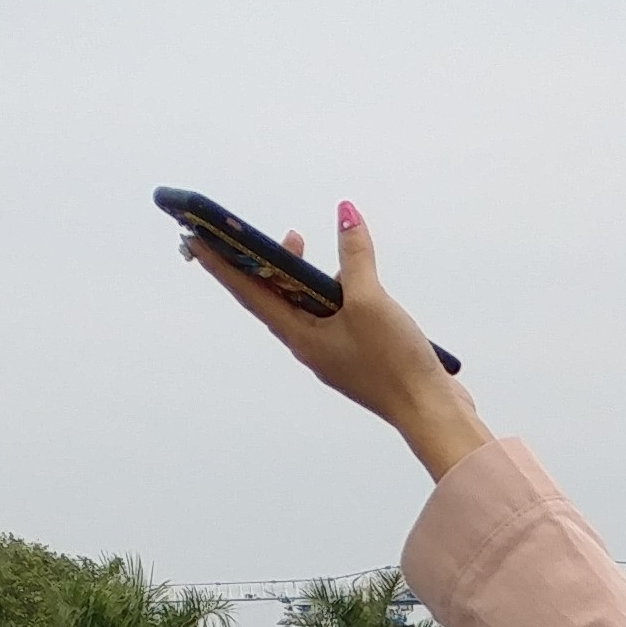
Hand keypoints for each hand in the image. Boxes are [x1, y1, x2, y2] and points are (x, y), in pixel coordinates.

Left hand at [178, 201, 492, 482]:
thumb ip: (355, 256)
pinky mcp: (357, 355)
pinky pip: (331, 315)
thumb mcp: (371, 301)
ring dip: (296, 275)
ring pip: (303, 306)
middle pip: (273, 298)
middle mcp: (310, 346)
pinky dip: (328, 291)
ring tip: (300, 243)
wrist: (430, 411)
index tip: (196, 241)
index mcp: (300, 337)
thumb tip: (345, 215)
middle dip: (259, 264)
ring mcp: (333, 352)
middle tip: (252, 233)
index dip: (221, 265)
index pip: (249, 293)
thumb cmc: (394, 364)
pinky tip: (346, 279)